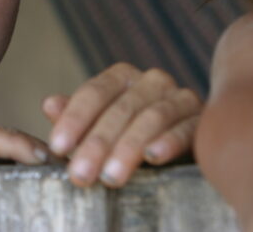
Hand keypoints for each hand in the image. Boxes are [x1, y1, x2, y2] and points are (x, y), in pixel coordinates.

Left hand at [42, 63, 200, 187]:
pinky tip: (153, 157)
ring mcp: (180, 97)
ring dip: (128, 148)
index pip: (93, 92)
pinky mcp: (203, 119)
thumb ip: (75, 115)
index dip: (74, 119)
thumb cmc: (131, 130)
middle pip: (120, 109)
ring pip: (151, 118)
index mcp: (122, 76)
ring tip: (111, 176)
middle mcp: (152, 81)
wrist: (184, 136)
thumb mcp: (100, 124)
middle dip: (97, 143)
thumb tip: (49, 105)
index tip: (57, 147)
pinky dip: (169, 142)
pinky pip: (186, 128)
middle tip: (80, 174)